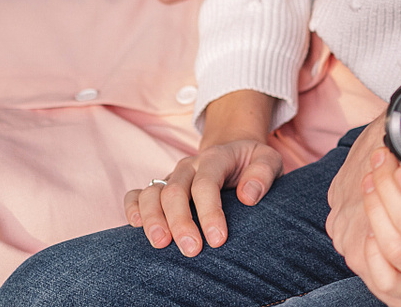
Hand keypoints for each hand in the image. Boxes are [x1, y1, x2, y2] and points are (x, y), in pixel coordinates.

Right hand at [125, 137, 282, 253]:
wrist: (233, 149)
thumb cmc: (251, 161)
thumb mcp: (269, 160)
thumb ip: (263, 174)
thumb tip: (249, 196)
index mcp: (215, 157)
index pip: (207, 184)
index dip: (210, 213)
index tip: (218, 240)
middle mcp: (189, 166)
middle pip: (175, 191)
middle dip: (181, 223)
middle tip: (192, 251)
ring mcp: (171, 176)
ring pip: (152, 193)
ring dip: (153, 219)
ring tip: (160, 244)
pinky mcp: (159, 187)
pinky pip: (136, 194)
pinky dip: (132, 208)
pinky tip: (136, 226)